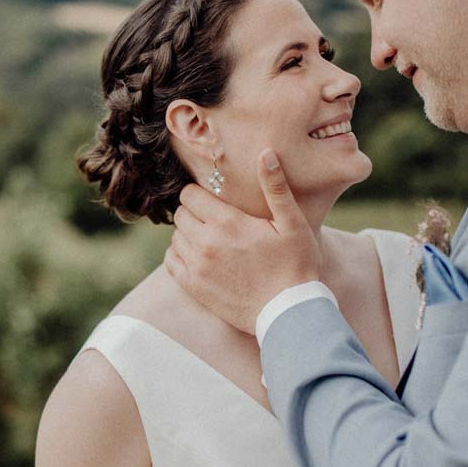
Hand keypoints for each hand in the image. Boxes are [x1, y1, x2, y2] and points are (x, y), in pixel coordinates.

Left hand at [165, 149, 321, 332]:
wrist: (289, 312)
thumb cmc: (296, 265)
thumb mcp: (292, 223)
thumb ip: (276, 187)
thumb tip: (265, 153)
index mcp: (228, 222)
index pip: (190, 195)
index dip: (200, 194)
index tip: (212, 200)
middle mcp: (206, 242)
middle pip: (181, 214)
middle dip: (194, 212)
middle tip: (214, 219)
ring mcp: (198, 266)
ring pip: (175, 237)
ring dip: (188, 234)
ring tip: (210, 239)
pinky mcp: (194, 287)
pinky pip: (170, 262)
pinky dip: (179, 255)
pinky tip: (197, 257)